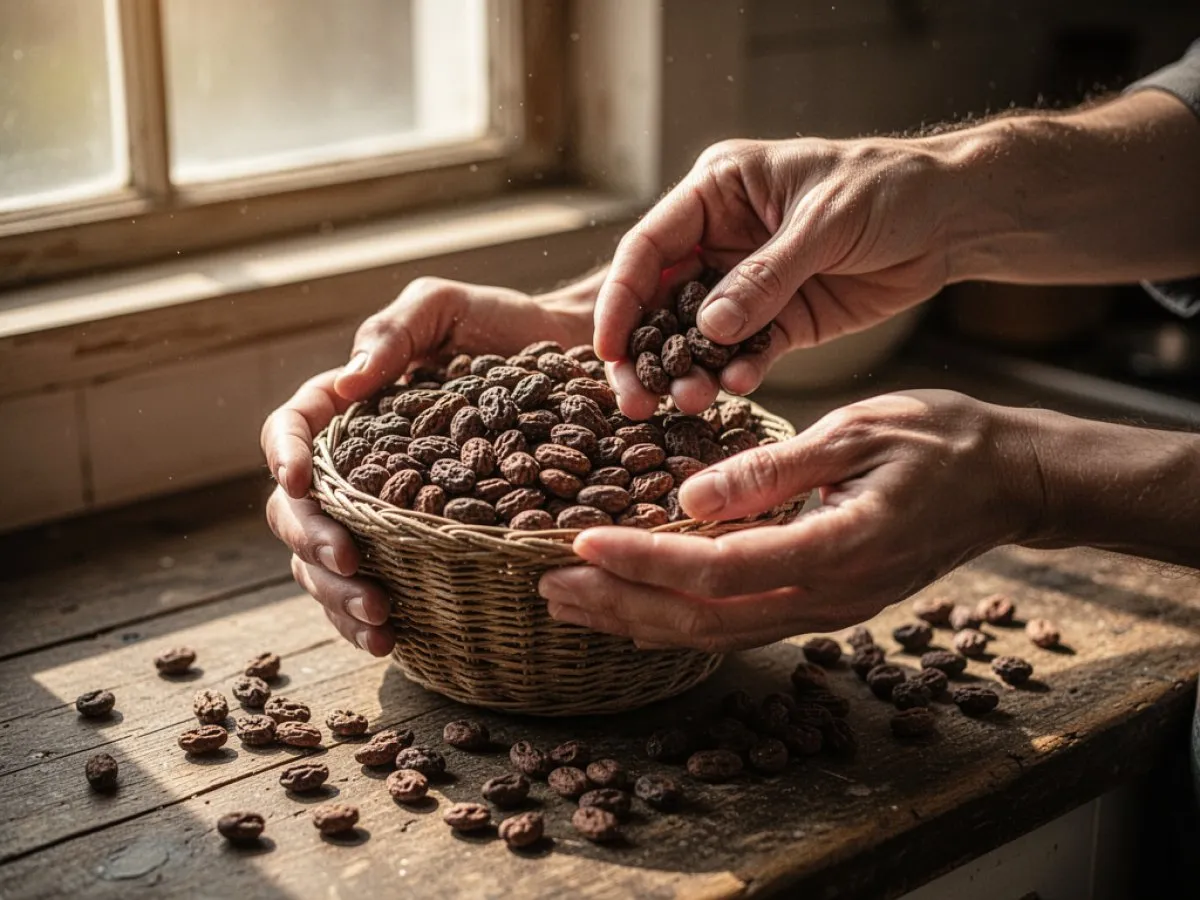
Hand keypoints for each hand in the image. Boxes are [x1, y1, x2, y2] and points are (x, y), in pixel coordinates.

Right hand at [262, 275, 598, 653]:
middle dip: (314, 543)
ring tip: (379, 619)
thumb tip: (346, 383)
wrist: (569, 361)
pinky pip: (380, 585)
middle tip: (351, 566)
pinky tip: (392, 639)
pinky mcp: (422, 544)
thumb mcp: (444, 307)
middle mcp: (359, 464)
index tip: (299, 484)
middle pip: (299, 510)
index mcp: (351, 408)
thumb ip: (393, 331)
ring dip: (338, 596)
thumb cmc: (504, 326)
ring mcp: (387, 509)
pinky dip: (371, 617)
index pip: (291, 432)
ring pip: (326, 562)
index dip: (283, 458)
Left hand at [538, 391, 1041, 650]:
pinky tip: (638, 606)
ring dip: (640, 621)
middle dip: (619, 607)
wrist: (1010, 480)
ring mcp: (827, 610)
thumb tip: (690, 495)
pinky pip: (739, 625)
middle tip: (546, 589)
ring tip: (571, 604)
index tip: (579, 543)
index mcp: (835, 549)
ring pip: (716, 635)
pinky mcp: (824, 603)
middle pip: (703, 622)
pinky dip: (679, 620)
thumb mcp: (858, 431)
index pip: (717, 570)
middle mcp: (827, 597)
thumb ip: (774, 470)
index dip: (644, 561)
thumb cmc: (941, 440)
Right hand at [595, 137, 955, 417]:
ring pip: (698, 336)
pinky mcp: (781, 320)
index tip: (605, 348)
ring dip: (689, 371)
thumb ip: (766, 276)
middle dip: (645, 351)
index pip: (649, 247)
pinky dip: (739, 372)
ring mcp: (748, 284)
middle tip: (634, 399)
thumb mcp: (824, 221)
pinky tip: (739, 387)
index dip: (621, 298)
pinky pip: (746, 353)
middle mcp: (721, 239)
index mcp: (716, 193)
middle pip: (661, 300)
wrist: (950, 217)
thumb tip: (708, 329)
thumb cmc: (886, 188)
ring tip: (687, 402)